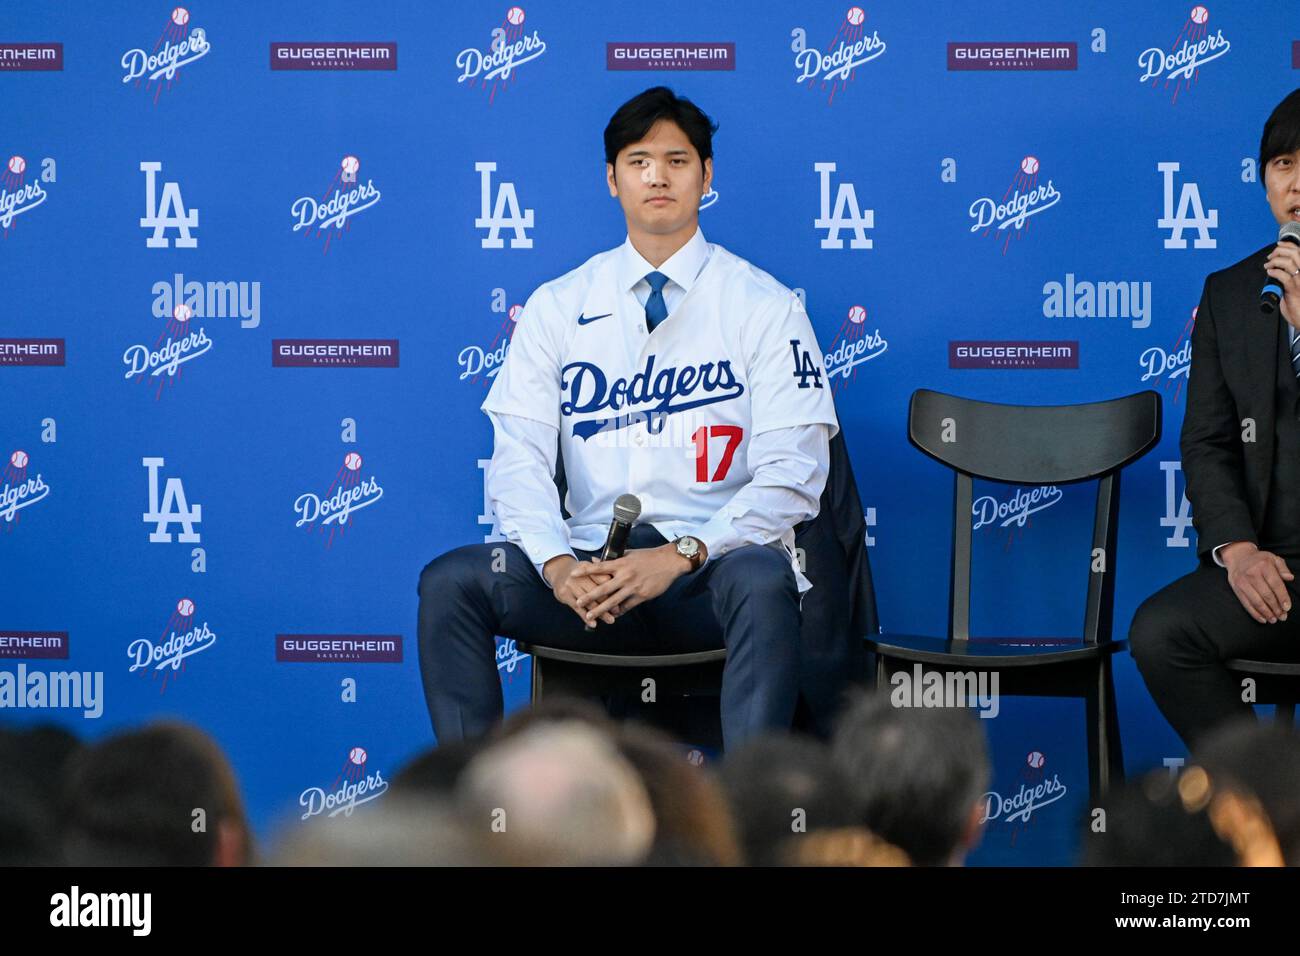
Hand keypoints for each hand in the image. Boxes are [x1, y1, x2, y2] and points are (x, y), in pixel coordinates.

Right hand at [546, 556, 616, 625]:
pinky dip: (586, 617)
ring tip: (610, 620)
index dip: (612, 589)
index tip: (621, 598)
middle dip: (608, 603)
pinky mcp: (564, 595)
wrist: (559, 570)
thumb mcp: (590, 568)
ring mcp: (571, 586)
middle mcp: (579, 576)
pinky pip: (577, 608)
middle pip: (596, 591)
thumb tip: (618, 587)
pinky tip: (593, 624)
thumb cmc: (580, 572)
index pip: (602, 579)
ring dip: (600, 613)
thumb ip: (603, 574)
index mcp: (588, 567)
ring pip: (588, 602)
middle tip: (617, 611)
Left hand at [569, 544, 692, 624]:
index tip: (573, 574)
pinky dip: (619, 611)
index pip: (599, 567)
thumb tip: (595, 560)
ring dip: (600, 609)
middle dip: (589, 597)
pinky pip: (627, 606)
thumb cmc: (649, 556)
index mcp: (621, 564)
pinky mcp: (642, 595)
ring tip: (590, 616)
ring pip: (613, 601)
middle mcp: (625, 576)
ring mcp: (633, 587)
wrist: (669, 562)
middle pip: (603, 588)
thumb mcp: (629, 554)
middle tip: (578, 603)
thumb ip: (612, 559)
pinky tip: (612, 616)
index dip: (585, 571)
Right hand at [1222, 542, 1294, 623]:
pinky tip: (1262, 619)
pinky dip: (1254, 613)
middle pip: (1266, 595)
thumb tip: (1289, 578)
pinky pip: (1246, 603)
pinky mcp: (1236, 589)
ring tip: (1274, 620)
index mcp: (1264, 566)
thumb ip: (1283, 568)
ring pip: (1256, 601)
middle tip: (1283, 617)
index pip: (1275, 584)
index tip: (1287, 607)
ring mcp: (1242, 582)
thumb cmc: (1259, 560)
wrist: (1238, 557)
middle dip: (1276, 608)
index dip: (1282, 597)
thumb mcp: (1273, 559)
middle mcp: (1252, 573)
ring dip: (1266, 613)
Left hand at [1264, 242, 1299, 330]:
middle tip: (1270, 257)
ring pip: (1289, 262)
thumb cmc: (1298, 302)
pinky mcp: (1295, 289)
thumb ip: (1291, 273)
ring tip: (1268, 266)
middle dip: (1279, 251)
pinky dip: (1274, 271)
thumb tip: (1278, 265)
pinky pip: (1284, 276)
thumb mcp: (1296, 283)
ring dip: (1274, 261)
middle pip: (1295, 253)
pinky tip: (1270, 272)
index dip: (1288, 245)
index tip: (1278, 244)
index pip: (1299, 250)